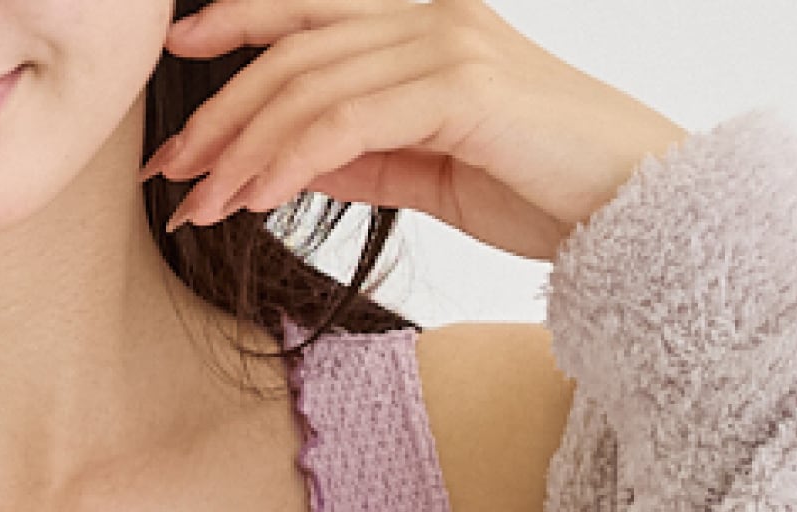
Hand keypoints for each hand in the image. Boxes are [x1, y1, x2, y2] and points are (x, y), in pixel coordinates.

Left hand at [145, 0, 690, 265]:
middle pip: (296, 46)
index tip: (178, 63)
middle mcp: (435, 18)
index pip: (312, 9)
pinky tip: (252, 199)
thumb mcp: (424, 168)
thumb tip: (286, 161)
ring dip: (242, 150)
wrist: (628, 207)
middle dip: (220, 110)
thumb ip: (361, 152)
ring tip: (197, 204)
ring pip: (311, 84)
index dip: (237, 24)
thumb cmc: (536, 185)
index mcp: (427, 24)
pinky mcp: (459, 90)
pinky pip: (347, 120)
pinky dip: (289, 160)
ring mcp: (449, 46)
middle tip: (168, 168)